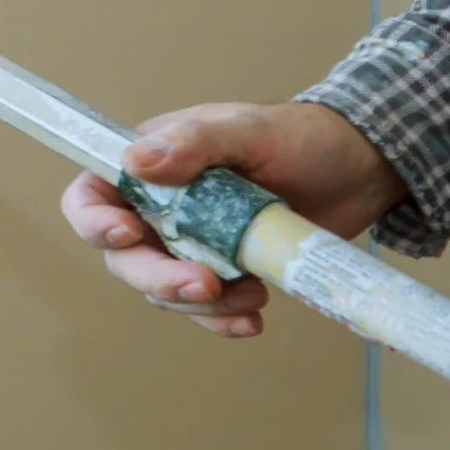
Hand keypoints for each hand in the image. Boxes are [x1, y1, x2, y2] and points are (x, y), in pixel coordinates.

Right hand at [59, 102, 405, 338]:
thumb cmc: (301, 137)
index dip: (93, 221)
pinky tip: (253, 319)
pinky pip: (205, 308)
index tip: (130, 233)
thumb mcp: (249, 130)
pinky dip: (223, 319)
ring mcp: (190, 244)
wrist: (359, 171)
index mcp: (150, 165)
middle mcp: (159, 208)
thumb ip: (193, 142)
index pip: (90, 195)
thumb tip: (134, 161)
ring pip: (163, 290)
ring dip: (200, 303)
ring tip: (252, 295)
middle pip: (124, 257)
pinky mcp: (223, 271)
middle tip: (205, 284)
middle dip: (158, 278)